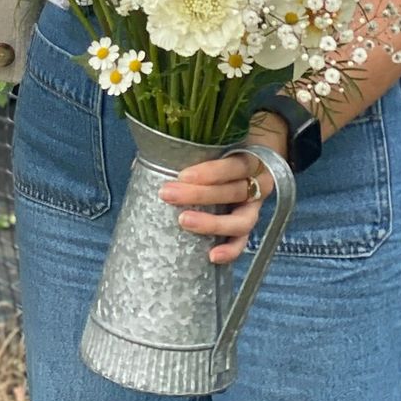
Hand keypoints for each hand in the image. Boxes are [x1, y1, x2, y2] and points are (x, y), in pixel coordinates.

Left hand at [158, 117, 289, 264]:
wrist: (255, 158)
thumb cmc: (227, 151)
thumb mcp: (217, 144)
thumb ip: (189, 151)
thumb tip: (142, 163)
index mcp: (250, 159)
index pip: (233, 166)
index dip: (209, 172)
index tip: (182, 175)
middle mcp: (258, 184)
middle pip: (232, 192)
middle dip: (198, 195)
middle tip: (168, 194)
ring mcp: (255, 207)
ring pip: (241, 220)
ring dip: (212, 223)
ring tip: (184, 221)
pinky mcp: (248, 225)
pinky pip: (243, 242)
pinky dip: (230, 250)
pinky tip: (212, 255)